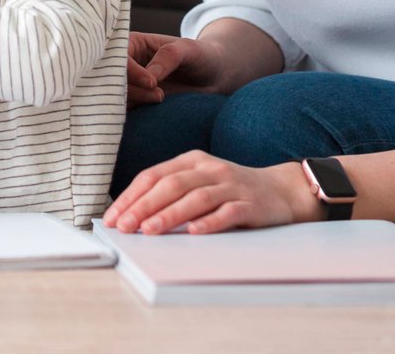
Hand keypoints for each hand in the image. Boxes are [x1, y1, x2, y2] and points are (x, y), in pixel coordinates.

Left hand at [104, 152, 317, 234]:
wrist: (282, 189)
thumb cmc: (232, 189)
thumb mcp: (201, 180)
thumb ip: (173, 190)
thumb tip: (135, 213)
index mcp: (192, 160)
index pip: (154, 175)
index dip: (131, 195)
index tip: (113, 217)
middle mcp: (209, 169)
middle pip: (170, 185)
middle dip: (143, 206)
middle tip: (124, 226)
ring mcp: (230, 185)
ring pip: (194, 198)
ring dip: (169, 215)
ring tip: (149, 231)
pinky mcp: (250, 204)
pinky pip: (227, 213)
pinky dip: (209, 222)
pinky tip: (193, 233)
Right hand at [126, 31, 226, 107]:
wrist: (213, 77)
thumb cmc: (200, 55)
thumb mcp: (188, 49)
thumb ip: (169, 57)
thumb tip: (149, 76)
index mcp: (132, 44)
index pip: (118, 57)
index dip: (130, 71)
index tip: (152, 83)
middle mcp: (126, 64)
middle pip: (113, 79)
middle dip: (132, 90)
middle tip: (159, 95)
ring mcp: (130, 85)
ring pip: (117, 97)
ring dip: (137, 102)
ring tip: (162, 99)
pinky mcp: (137, 103)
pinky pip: (126, 112)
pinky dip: (136, 115)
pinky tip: (154, 113)